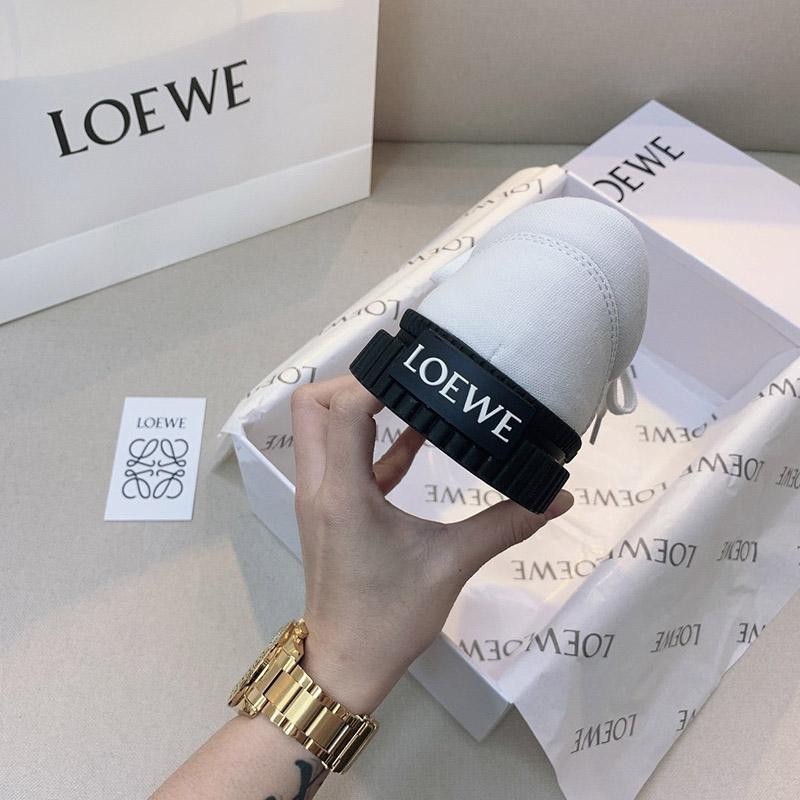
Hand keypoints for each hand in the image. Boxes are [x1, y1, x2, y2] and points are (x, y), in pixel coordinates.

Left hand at [291, 374, 573, 714]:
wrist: (347, 665)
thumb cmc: (391, 617)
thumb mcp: (452, 565)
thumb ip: (505, 524)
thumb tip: (557, 497)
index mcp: (342, 491)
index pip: (344, 408)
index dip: (378, 380)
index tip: (419, 372)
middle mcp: (320, 484)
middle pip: (313, 405)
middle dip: (354, 381)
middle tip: (405, 380)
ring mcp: (319, 496)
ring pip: (319, 428)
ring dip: (358, 406)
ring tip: (413, 396)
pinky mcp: (330, 509)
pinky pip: (342, 457)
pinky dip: (371, 440)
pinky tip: (417, 442)